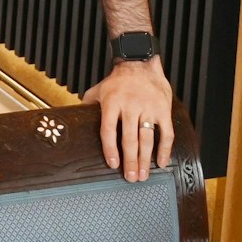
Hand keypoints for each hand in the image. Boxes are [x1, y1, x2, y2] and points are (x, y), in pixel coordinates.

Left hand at [83, 57, 174, 179]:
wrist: (140, 63)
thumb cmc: (117, 80)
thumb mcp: (99, 89)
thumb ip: (88, 105)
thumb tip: (74, 118)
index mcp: (112, 103)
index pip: (109, 130)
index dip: (110, 149)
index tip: (113, 165)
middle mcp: (130, 106)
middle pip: (129, 139)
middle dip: (130, 161)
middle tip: (131, 178)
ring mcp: (148, 109)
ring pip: (147, 139)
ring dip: (146, 159)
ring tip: (144, 175)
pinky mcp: (163, 110)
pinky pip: (166, 133)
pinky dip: (165, 149)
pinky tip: (162, 163)